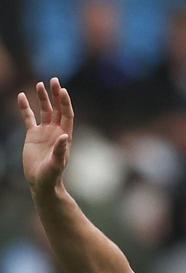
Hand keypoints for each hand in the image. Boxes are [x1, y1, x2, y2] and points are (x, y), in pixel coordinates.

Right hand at [17, 77, 73, 195]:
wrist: (42, 182)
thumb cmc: (52, 175)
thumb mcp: (56, 163)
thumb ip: (60, 150)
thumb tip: (63, 136)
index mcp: (65, 136)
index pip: (67, 115)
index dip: (65, 103)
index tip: (62, 90)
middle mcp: (56, 131)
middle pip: (58, 109)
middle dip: (56, 95)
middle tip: (54, 80)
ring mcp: (44, 132)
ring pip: (44, 110)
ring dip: (42, 98)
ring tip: (39, 84)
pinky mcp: (32, 135)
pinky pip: (28, 117)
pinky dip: (24, 107)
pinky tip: (21, 96)